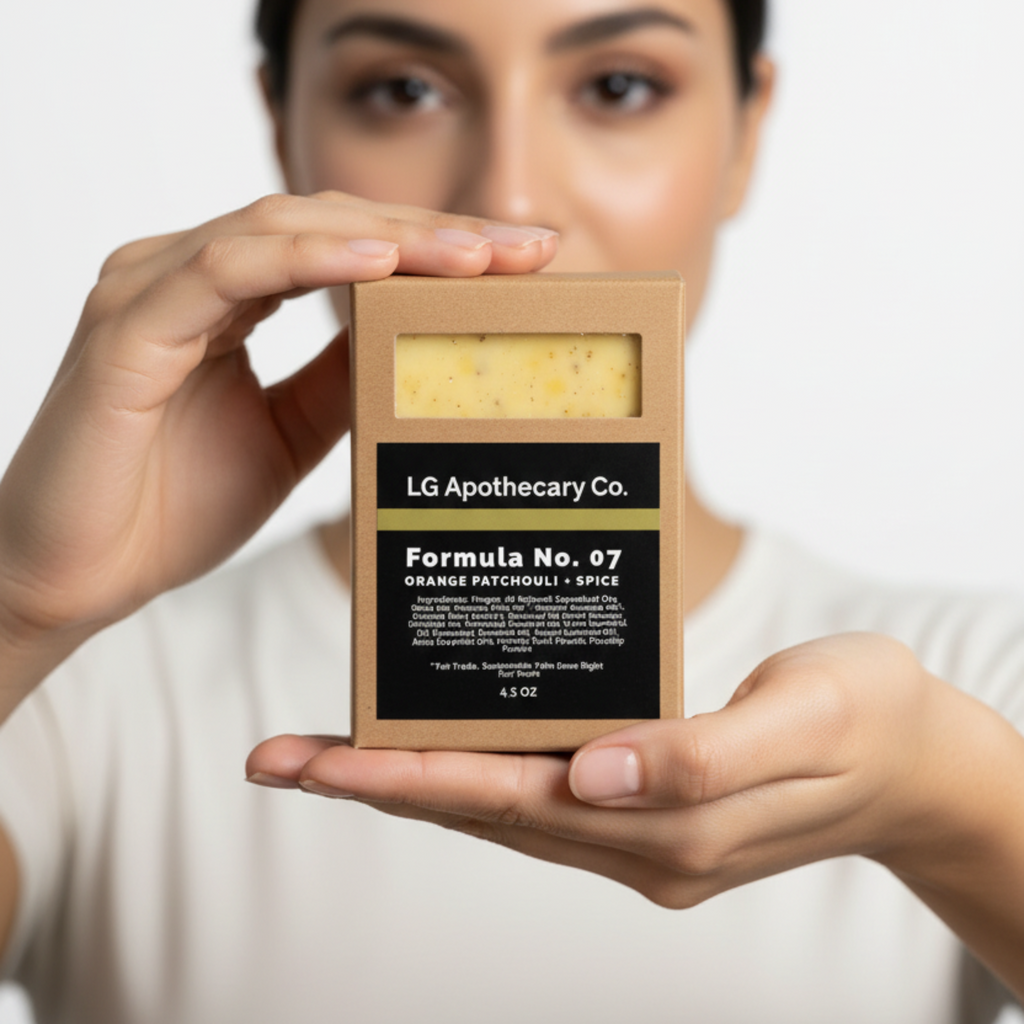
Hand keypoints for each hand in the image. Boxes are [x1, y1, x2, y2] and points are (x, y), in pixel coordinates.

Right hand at [0, 194, 555, 680]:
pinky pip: (228, 271)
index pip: (346, 244)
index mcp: (228, 295)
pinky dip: (309, 259)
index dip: (436, 247)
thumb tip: (418, 341)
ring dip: (392, 237)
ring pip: (287, 228)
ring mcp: (154, 290)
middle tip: (528, 248)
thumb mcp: (292, 435)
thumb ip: (343, 378)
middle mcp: (189, 274)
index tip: (521, 264)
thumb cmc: (173, 506)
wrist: (79, 576)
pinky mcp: (128, 327)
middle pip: (331, 222)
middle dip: (436, 233)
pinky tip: (382, 264)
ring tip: (477, 256)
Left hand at [249, 634, 935, 901]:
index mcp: (670, 823)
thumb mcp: (806, 718)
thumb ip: (697, 756)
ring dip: (413, 782)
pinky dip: (478, 775)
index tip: (312, 763)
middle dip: (375, 784)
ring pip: (502, 810)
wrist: (923, 764)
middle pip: (482, 812)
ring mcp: (642, 834)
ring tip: (331, 754)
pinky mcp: (651, 812)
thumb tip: (589, 775)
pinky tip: (442, 748)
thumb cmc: (871, 718)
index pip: (506, 802)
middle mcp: (639, 841)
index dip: (402, 780)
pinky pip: (542, 797)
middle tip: (279, 759)